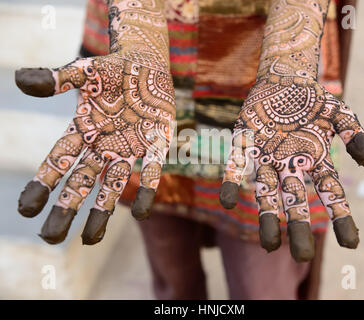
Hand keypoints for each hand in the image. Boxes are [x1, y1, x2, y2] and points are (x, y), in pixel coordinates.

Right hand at [16, 52, 174, 244]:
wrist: (147, 66)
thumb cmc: (113, 71)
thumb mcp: (84, 72)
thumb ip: (57, 79)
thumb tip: (19, 80)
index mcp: (83, 131)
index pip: (57, 161)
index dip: (42, 184)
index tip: (26, 210)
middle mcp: (103, 146)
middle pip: (80, 183)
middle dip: (65, 209)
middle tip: (50, 238)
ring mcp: (129, 149)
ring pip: (112, 186)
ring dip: (101, 212)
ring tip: (90, 240)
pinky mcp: (154, 145)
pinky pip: (149, 172)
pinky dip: (146, 190)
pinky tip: (141, 213)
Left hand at [220, 77, 363, 261]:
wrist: (283, 79)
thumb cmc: (312, 100)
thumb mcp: (340, 114)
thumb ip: (357, 137)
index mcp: (314, 160)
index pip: (330, 192)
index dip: (341, 216)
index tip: (351, 244)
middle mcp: (289, 164)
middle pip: (295, 200)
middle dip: (299, 226)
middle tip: (301, 256)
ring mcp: (266, 156)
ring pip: (266, 191)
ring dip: (267, 215)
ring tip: (269, 244)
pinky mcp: (244, 143)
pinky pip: (237, 165)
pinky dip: (231, 182)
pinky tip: (226, 202)